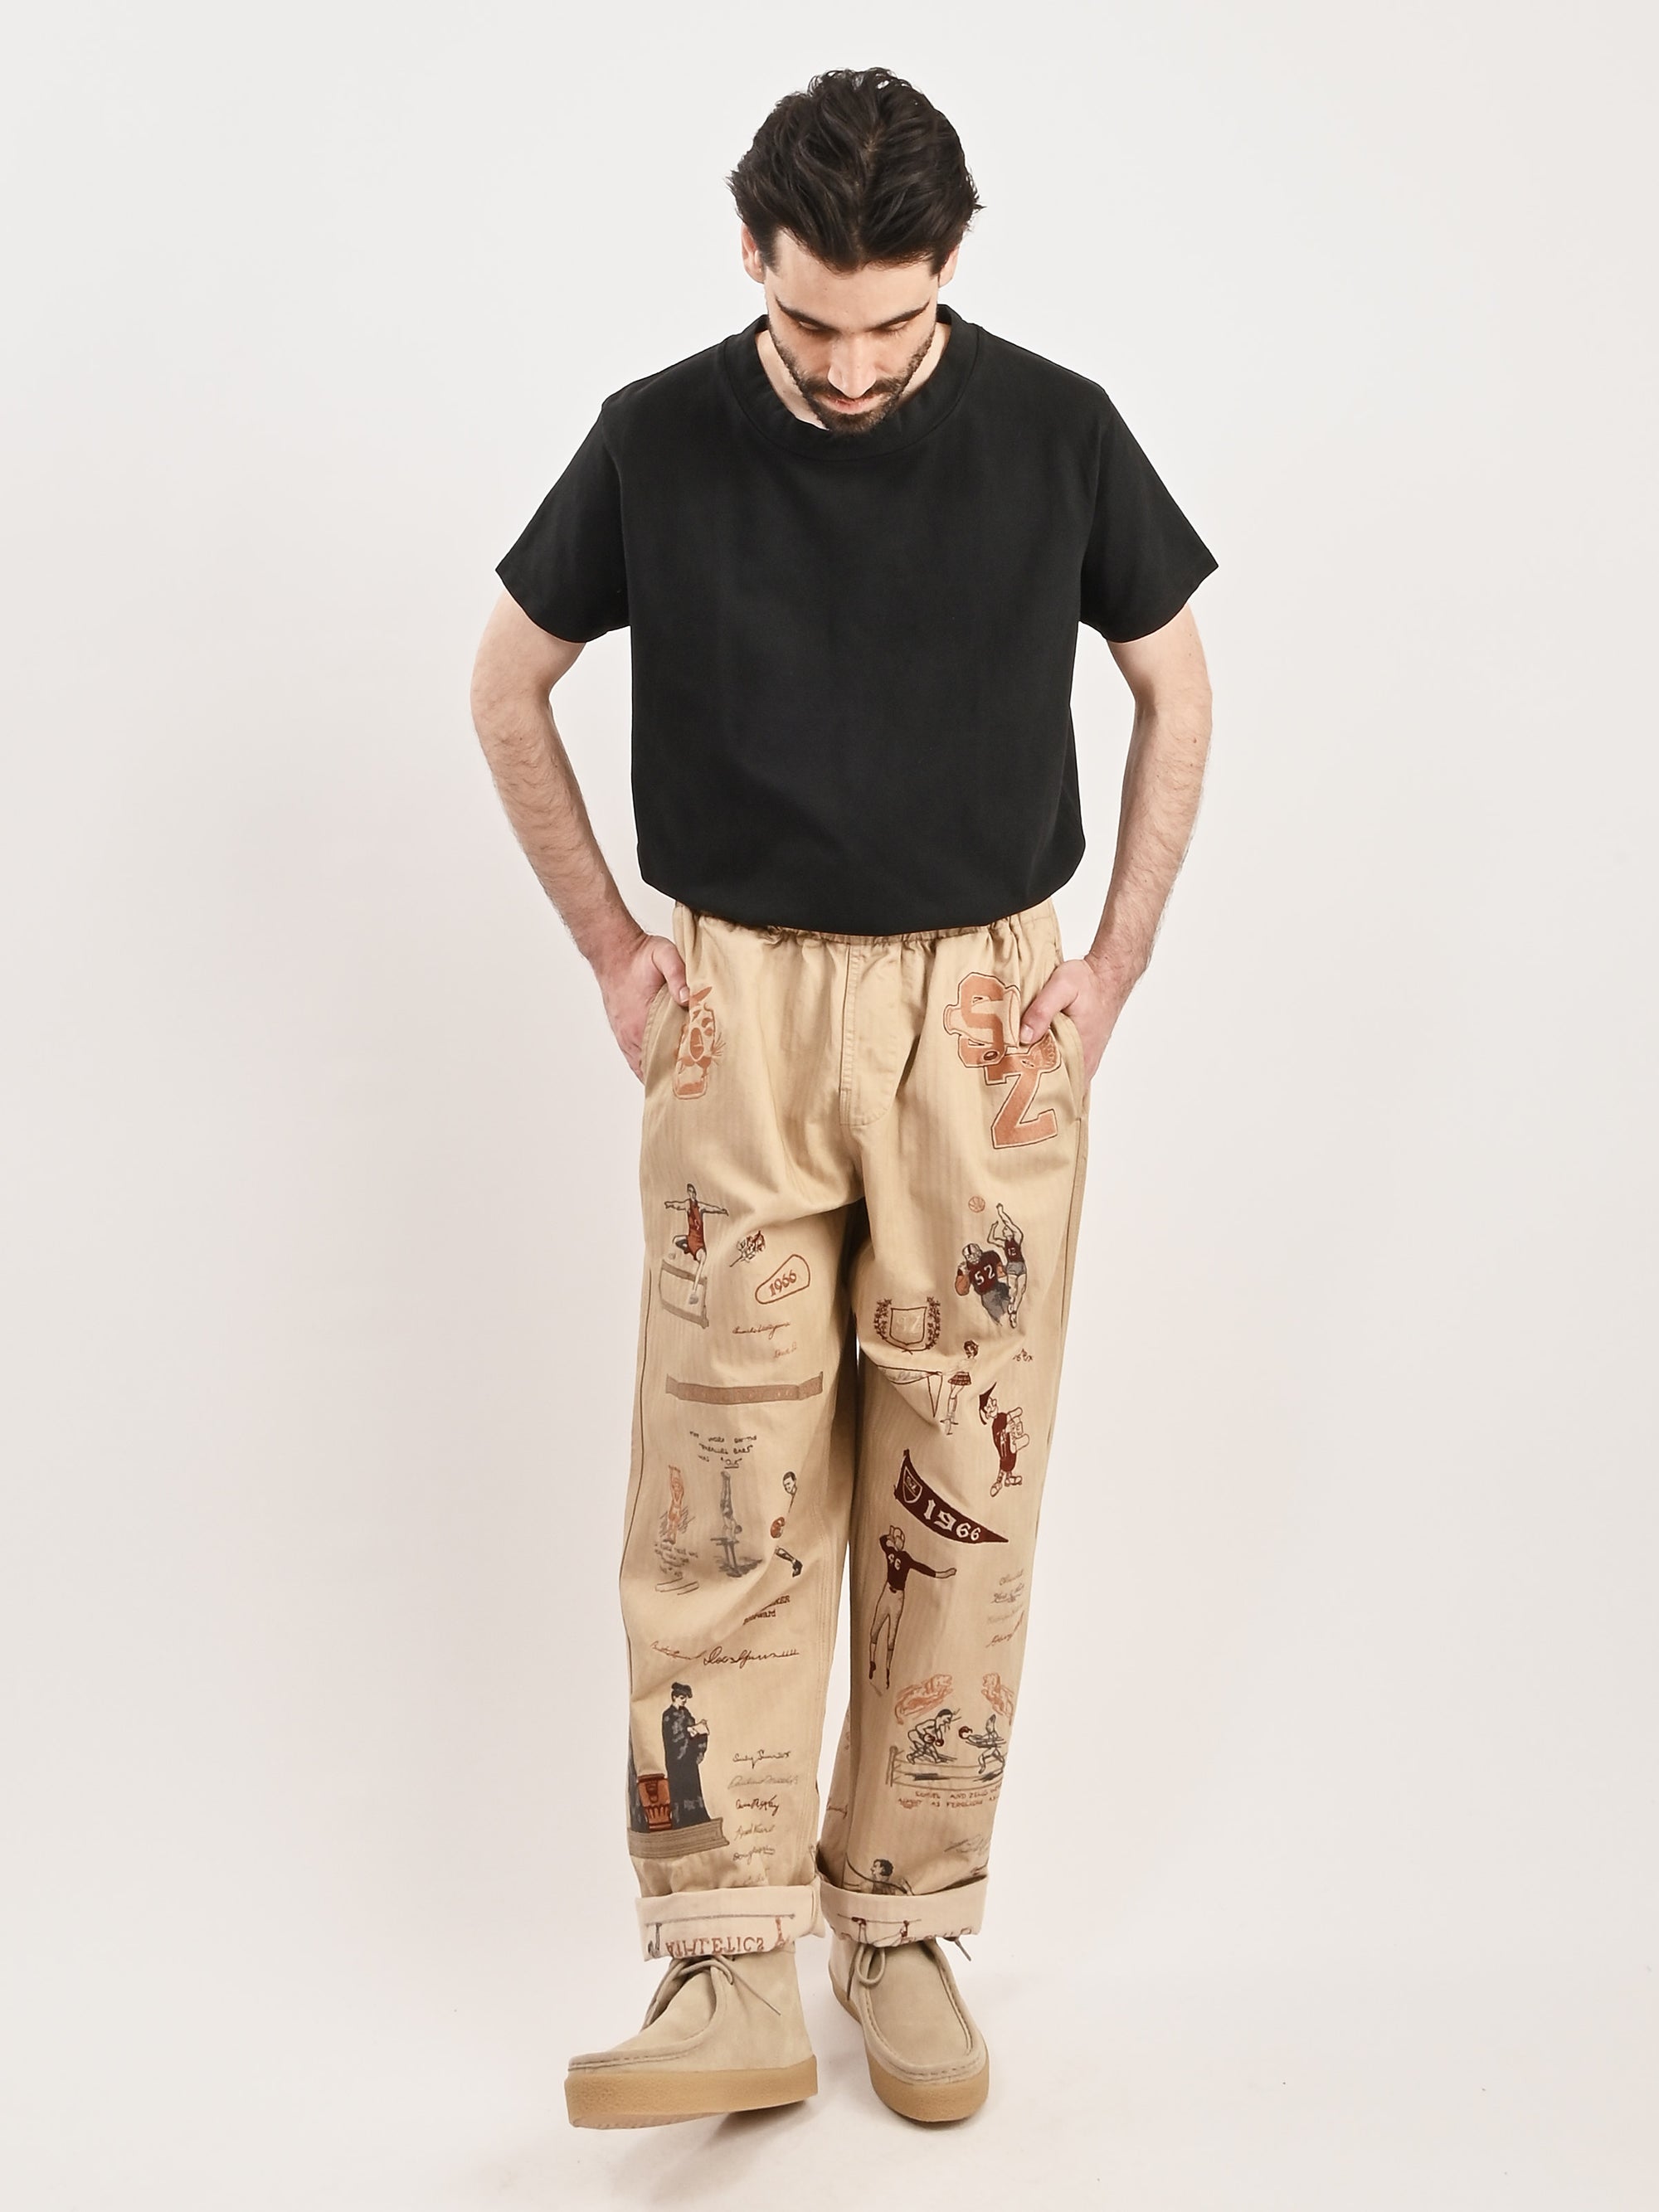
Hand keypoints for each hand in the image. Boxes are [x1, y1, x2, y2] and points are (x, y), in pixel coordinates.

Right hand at [599, 931, 690, 1081]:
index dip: (682, 1067)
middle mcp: (632, 1033)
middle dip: (675, 1075)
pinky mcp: (623, 1034)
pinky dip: (647, 1069)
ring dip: (661, 1074)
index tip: (698, 1074)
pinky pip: (634, 1061)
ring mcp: (626, 1036)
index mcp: (643, 1019)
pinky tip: (660, 1076)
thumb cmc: (640, 955)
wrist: (614, 952)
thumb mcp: (664, 955)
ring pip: (644, 1067)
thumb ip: (678, 975)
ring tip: (681, 1084)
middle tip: (695, 1082)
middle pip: (656, 1066)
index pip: (665, 1054)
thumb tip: (689, 998)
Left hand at [1018, 956, 1131, 1086]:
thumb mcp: (1062, 986)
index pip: (1053, 1087)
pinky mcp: (1080, 1054)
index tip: (1007, 1086)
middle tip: (1002, 1079)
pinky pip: (1061, 1069)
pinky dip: (1045, 1068)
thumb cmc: (1087, 982)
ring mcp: (1083, 1061)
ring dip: (1036, 1077)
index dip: (1030, 1090)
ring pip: (1056, 1080)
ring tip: (1009, 1071)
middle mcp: (1084, 1064)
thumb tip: (1024, 1036)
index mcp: (1080, 1053)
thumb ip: (1042, 1010)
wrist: (1107, 976)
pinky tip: (1026, 1060)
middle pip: (1052, 1087)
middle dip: (1028, 1087)